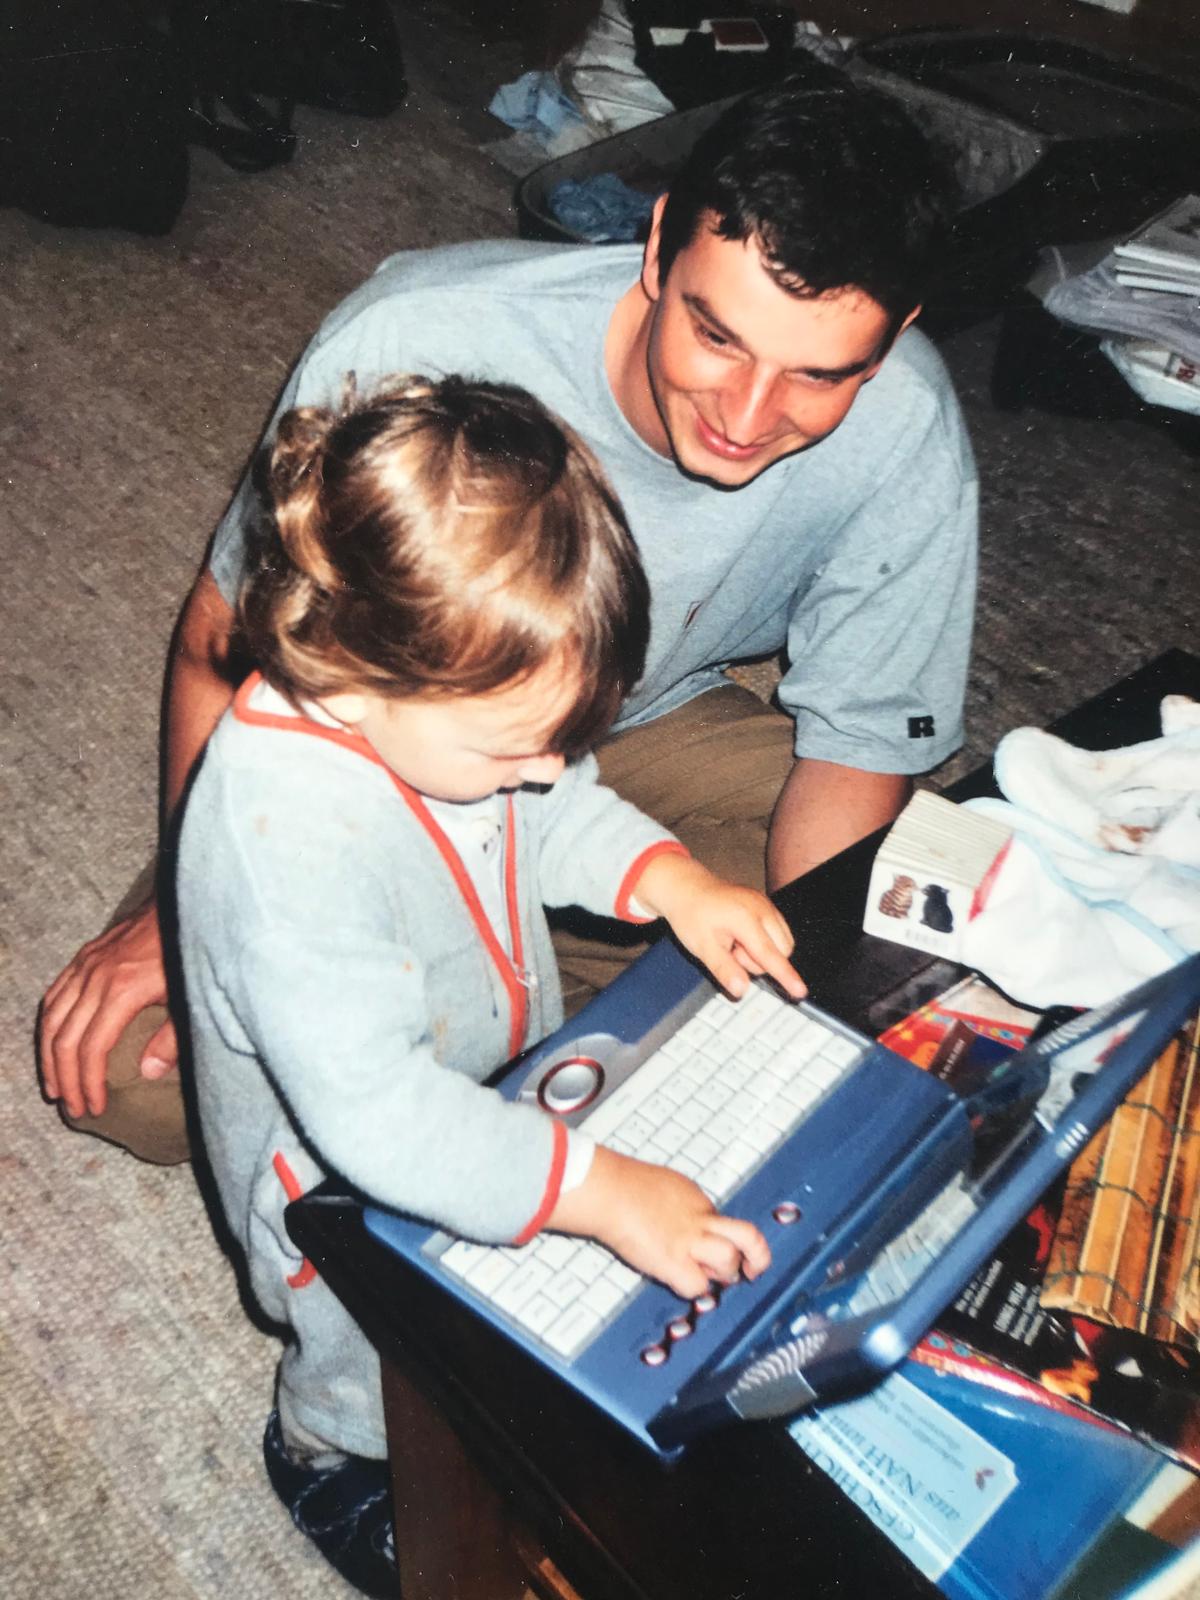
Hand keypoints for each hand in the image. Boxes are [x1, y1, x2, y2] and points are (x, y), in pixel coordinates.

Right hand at [38, 899, 174, 1119]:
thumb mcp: (191, 997)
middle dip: (65, 1079)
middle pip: (64, 1037)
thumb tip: (148, 1074)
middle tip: (71, 1108)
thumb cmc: (194, 952)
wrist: (190, 904)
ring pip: (51, 1017)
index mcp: (123, 990)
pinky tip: (53, 1043)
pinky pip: (55, 993)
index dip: (89, 1082)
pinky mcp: (86, 954)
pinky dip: (49, 1023)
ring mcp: (87, 963)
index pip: (92, 1048)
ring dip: (48, 1056)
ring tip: (55, 1086)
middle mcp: (96, 977)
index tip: (95, 1107)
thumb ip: (172, 1038)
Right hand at [550, 1146, 769, 1300]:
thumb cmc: (624, 1184)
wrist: (609, 1190)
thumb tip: (679, 1220)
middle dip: (756, 1255)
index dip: (724, 1238)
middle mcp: (700, 1219)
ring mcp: (689, 1241)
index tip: (717, 1247)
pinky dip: (692, 1289)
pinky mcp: (674, 1261)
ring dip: (724, 1273)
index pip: (725, 1223)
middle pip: (748, 1235)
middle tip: (751, 1269)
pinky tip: (678, 1281)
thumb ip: (680, 1203)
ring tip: (708, 1275)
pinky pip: (697, 1285)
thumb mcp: (665, 1186)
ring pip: (730, 1259)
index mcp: (698, 1200)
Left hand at [632, 855, 805, 1001]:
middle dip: (759, 961)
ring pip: (783, 943)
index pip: (770, 955)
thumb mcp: (702, 947)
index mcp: (745, 918)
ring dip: (763, 953)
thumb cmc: (692, 915)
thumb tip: (741, 991)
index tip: (800, 991)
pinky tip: (743, 936)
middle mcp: (762, 908)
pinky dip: (765, 942)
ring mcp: (767, 904)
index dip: (785, 976)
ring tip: (736, 942)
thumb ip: (724, 969)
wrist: (688, 889)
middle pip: (782, 951)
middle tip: (731, 951)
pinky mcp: (768, 905)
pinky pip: (779, 933)